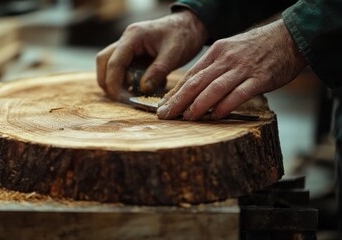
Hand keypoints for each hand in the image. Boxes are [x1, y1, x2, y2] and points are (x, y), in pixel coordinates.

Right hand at [96, 10, 208, 102]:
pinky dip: (128, 81)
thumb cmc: (184, 35)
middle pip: (104, 63)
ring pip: (110, 66)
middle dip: (109, 84)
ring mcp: (128, 47)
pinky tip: (144, 87)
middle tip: (124, 99)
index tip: (124, 100)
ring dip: (117, 83)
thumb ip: (158, 71)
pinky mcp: (133, 55)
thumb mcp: (174, 54)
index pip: (114, 63)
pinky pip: (123, 69)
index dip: (114, 84)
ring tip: (135, 94)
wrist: (191, 25)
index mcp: (133, 37)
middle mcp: (126, 40)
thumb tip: (144, 89)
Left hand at [157, 19, 306, 119]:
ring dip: (198, 105)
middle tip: (165, 115)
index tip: (163, 106)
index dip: (175, 93)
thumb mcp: (230, 51)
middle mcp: (226, 59)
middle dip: (178, 101)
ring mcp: (242, 69)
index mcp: (216, 52)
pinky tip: (215, 116)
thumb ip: (214, 68)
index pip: (190, 75)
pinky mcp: (260, 78)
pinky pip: (238, 94)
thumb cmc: (257, 48)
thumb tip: (194, 89)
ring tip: (186, 118)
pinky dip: (225, 106)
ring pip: (214, 88)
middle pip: (196, 82)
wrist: (289, 37)